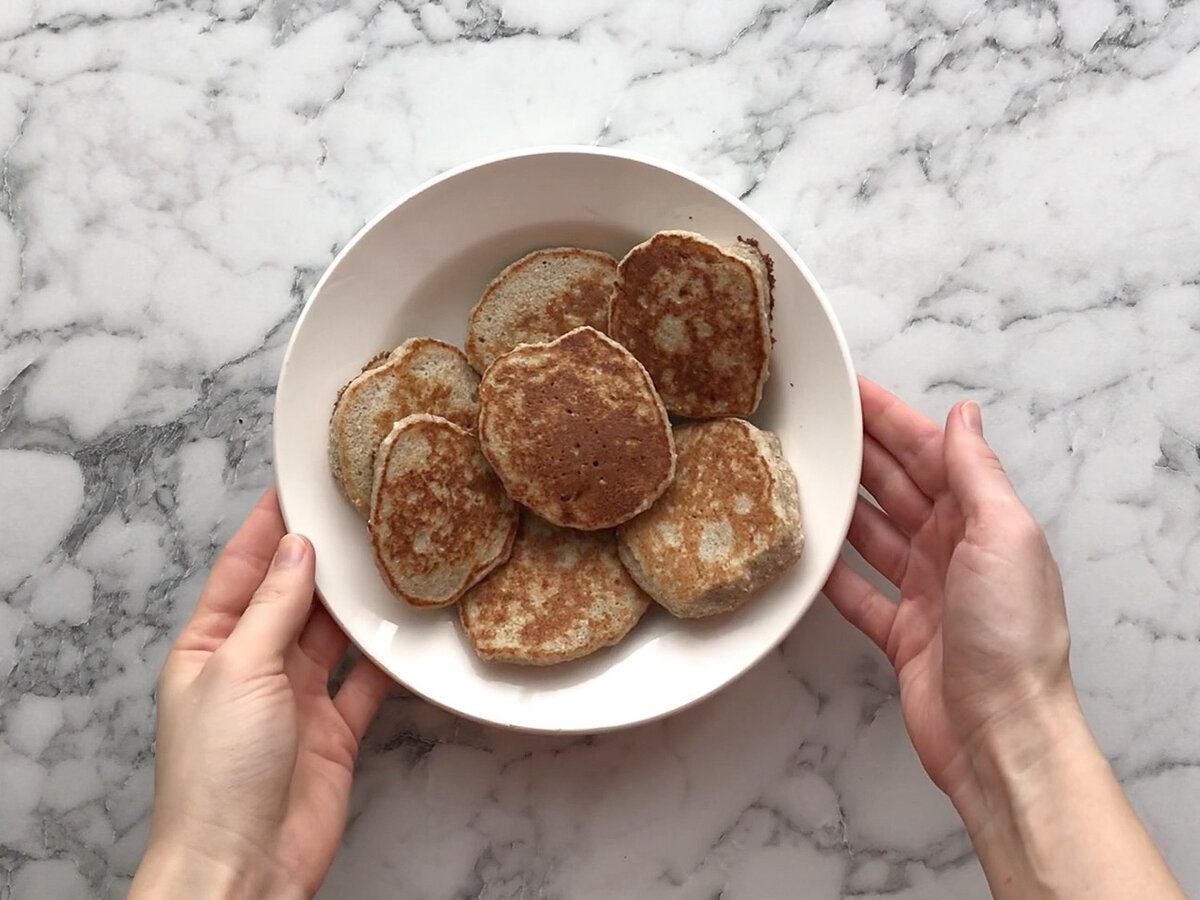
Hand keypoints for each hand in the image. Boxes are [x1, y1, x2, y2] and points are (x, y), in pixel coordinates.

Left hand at [130, 488, 392, 899]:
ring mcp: (296, 698)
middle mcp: (254, 666)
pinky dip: (387, 658)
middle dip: (322, 558)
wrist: (244, 862)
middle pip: (293, 596)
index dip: (269, 526)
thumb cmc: (217, 773)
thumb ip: (275, 607)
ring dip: (357, 602)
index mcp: (210, 646)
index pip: (243, 569)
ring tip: (390, 556)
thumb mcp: (239, 670)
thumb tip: (298, 549)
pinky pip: (366, 681)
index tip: (297, 484)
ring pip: (333, 634)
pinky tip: (407, 629)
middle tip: (360, 513)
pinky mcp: (335, 730)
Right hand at [825, 378, 1183, 897]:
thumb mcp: (1002, 534)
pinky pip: (857, 591)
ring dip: (842, 505)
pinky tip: (804, 552)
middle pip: (897, 486)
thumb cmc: (1011, 635)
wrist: (1000, 731)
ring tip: (800, 476)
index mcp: (984, 520)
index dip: (891, 418)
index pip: (930, 452)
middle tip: (815, 424)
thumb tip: (963, 416)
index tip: (853, 390)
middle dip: (860, 452)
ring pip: (874, 533)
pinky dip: (832, 573)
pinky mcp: (901, 631)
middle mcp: (955, 549)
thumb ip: (976, 473)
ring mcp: (926, 590)